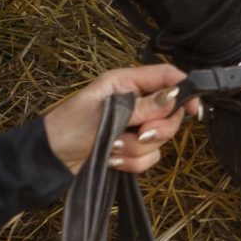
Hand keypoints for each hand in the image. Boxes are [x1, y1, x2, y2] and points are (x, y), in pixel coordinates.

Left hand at [41, 64, 199, 174]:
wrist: (47, 161)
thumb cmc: (67, 128)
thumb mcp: (105, 114)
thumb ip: (142, 107)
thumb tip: (175, 95)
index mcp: (126, 83)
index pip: (167, 76)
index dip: (185, 90)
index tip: (193, 110)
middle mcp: (134, 102)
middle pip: (169, 113)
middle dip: (157, 130)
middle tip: (139, 135)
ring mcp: (133, 127)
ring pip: (159, 140)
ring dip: (137, 150)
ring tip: (112, 149)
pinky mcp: (129, 149)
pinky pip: (149, 158)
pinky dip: (132, 163)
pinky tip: (112, 162)